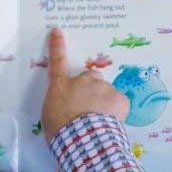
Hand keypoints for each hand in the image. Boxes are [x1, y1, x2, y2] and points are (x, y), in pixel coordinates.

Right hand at [41, 28, 129, 142]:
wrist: (82, 139)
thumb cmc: (60, 130)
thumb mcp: (50, 115)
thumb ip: (59, 103)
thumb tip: (68, 106)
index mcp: (61, 85)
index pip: (57, 61)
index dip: (57, 45)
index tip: (57, 31)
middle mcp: (83, 81)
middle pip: (90, 78)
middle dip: (90, 89)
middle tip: (87, 108)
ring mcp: (103, 87)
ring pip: (106, 92)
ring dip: (103, 102)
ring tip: (98, 122)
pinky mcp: (120, 98)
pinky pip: (118, 103)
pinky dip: (116, 112)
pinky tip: (110, 123)